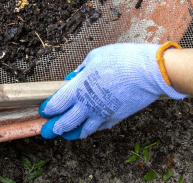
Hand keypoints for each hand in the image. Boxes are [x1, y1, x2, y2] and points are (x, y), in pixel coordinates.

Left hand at [39, 42, 186, 138]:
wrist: (149, 72)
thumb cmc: (121, 59)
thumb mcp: (95, 57)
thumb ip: (81, 70)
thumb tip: (71, 78)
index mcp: (80, 88)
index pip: (58, 103)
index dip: (48, 109)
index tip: (43, 111)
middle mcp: (89, 104)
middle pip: (67, 121)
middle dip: (55, 127)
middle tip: (47, 132)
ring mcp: (103, 113)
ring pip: (84, 129)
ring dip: (72, 133)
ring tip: (66, 135)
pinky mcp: (117, 117)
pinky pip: (101, 127)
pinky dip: (93, 129)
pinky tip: (89, 129)